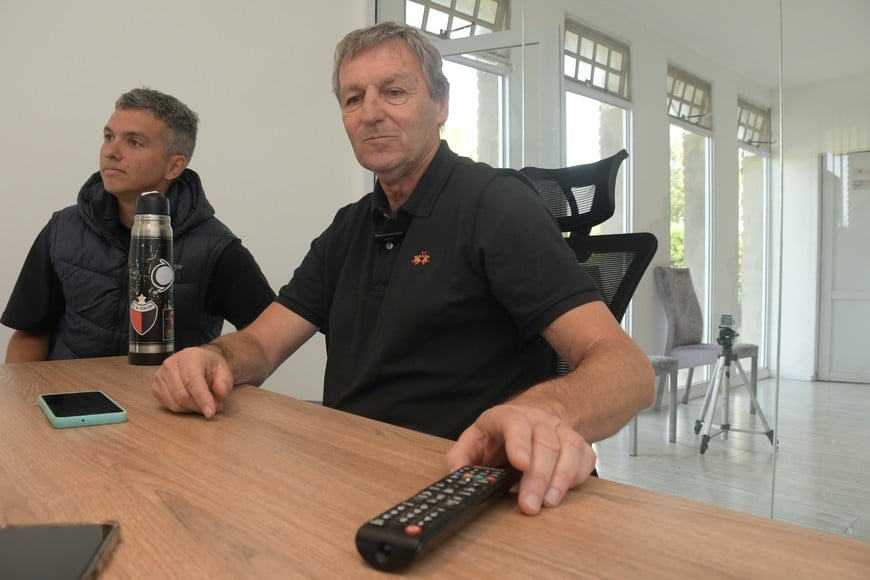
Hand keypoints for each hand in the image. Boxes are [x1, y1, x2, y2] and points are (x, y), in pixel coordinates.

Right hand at [151, 346, 233, 417]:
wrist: (199, 362)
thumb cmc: (210, 366)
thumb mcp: (224, 370)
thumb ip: (224, 381)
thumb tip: (221, 392)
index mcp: (188, 356)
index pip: (192, 379)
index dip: (201, 398)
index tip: (211, 412)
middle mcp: (170, 364)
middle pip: (182, 395)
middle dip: (199, 406)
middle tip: (215, 407)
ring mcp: (160, 376)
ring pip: (174, 403)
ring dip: (192, 409)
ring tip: (204, 403)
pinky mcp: (156, 388)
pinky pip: (168, 406)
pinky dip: (183, 409)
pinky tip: (192, 402)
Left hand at [445, 404, 595, 514]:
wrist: (534, 416)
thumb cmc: (501, 434)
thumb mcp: (475, 438)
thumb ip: (461, 456)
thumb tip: (455, 474)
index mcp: (508, 416)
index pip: (515, 423)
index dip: (519, 443)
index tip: (521, 465)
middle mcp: (538, 420)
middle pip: (544, 443)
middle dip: (538, 476)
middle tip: (529, 505)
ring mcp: (560, 430)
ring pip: (569, 448)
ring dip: (560, 479)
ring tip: (548, 503)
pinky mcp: (578, 443)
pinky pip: (585, 457)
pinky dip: (576, 476)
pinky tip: (562, 492)